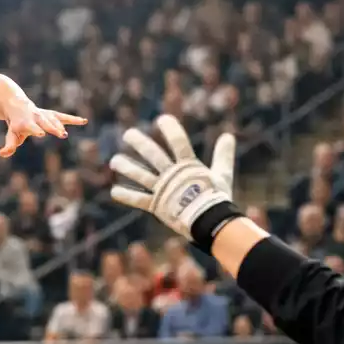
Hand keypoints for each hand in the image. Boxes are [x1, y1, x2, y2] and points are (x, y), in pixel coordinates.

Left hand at [0, 103, 86, 157]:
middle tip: (61, 134)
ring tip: (66, 134)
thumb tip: (2, 154)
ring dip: (61, 125)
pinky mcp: (51, 114)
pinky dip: (73, 119)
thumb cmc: (15, 124)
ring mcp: (44, 115)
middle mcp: (35, 117)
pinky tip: (84, 121)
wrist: (17, 105)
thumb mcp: (11, 134)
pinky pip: (63, 116)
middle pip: (45, 122)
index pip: (32, 127)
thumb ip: (9, 145)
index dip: (36, 130)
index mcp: (25, 122)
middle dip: (53, 128)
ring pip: (54, 119)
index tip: (42, 134)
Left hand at [109, 115, 236, 240]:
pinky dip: (126, 196)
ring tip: (114, 161)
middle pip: (153, 155)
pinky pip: (138, 200)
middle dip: (139, 143)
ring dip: (126, 167)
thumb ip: (223, 155)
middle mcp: (172, 176)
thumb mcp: (222, 174)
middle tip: (128, 134)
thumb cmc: (217, 198)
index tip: (162, 120)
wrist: (211, 224)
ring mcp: (163, 191)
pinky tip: (114, 191)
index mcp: (188, 167)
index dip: (171, 129)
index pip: (179, 142)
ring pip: (141, 176)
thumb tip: (229, 136)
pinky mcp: (157, 206)